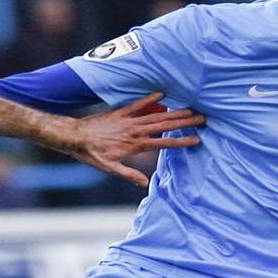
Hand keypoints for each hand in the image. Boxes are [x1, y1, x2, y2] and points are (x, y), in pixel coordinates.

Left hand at [61, 93, 203, 186]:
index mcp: (135, 145)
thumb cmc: (92, 155)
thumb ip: (128, 174)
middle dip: (184, 122)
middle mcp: (135, 131)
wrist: (76, 137)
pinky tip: (163, 93)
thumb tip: (145, 183)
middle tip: (201, 118)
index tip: (196, 139)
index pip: (163, 143)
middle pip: (165, 125)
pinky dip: (150, 98)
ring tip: (189, 108)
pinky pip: (138, 104)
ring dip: (174, 111)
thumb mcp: (109, 168)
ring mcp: (129, 120)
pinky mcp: (121, 112)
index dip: (181, 142)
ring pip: (156, 115)